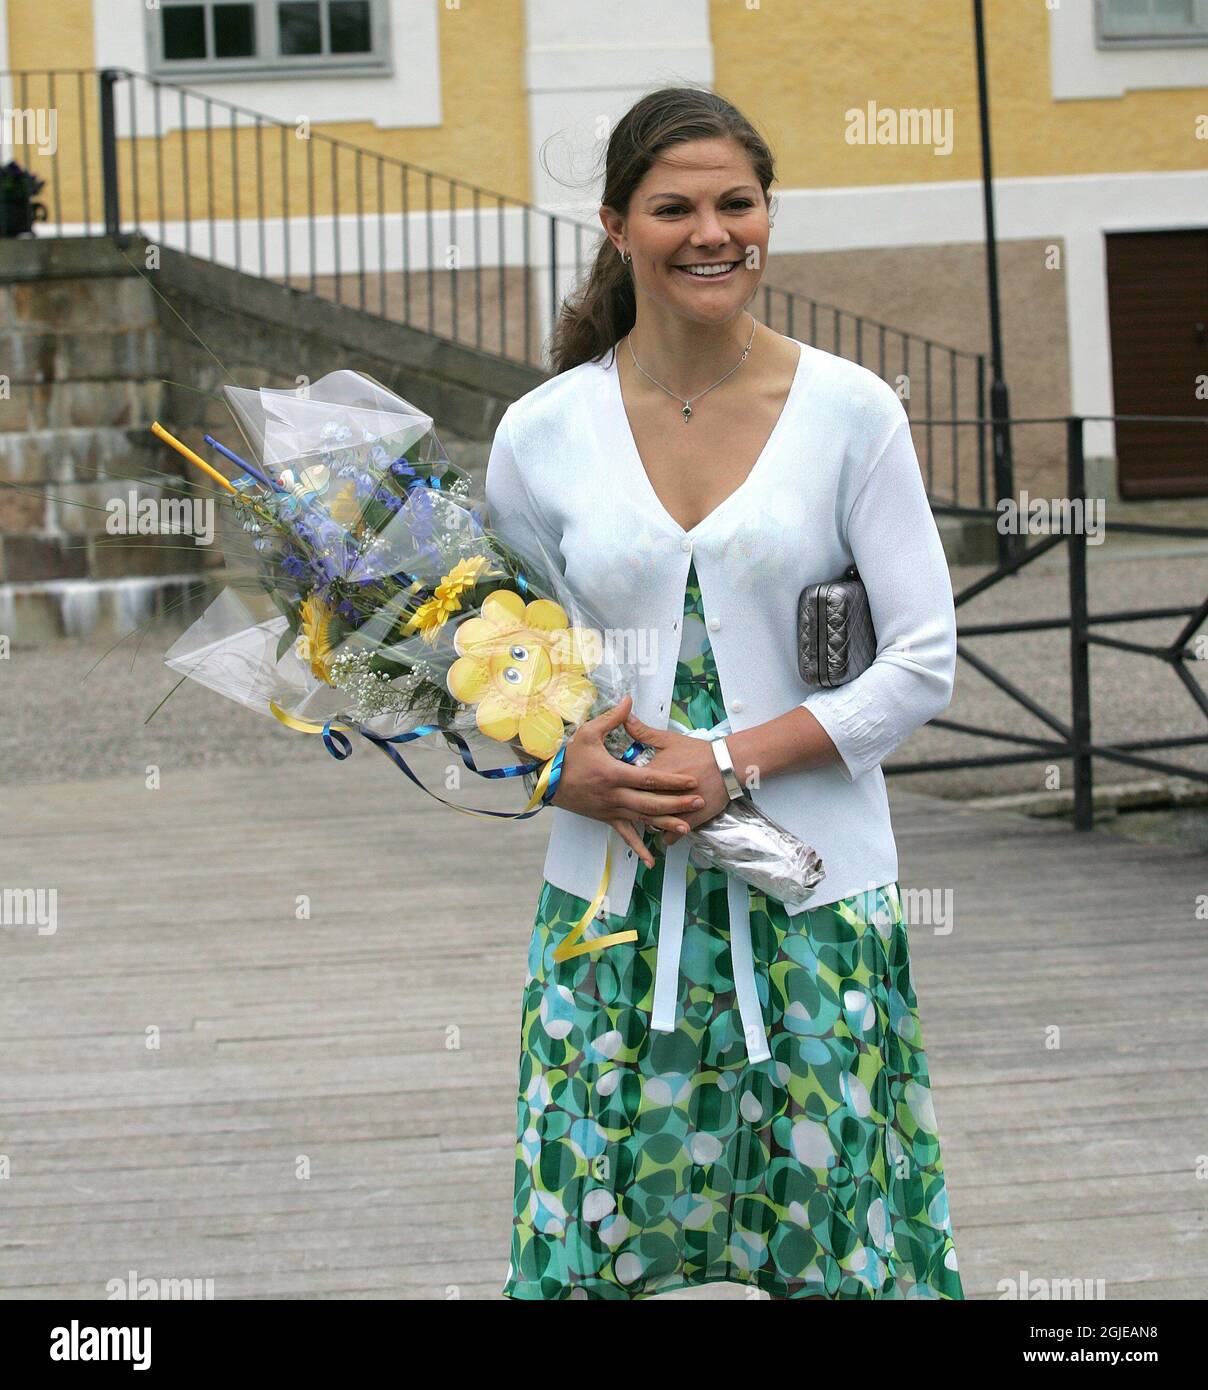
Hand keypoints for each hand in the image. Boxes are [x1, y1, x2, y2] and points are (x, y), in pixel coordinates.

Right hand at [549, 694, 706, 869]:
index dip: (672, 780)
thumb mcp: (588, 732)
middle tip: (699, 802)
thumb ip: (612, 718)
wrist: (546, 781)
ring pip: (642, 820)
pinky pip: (625, 836)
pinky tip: (651, 861)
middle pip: (651, 802)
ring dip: (665, 825)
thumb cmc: (568, 755)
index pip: (649, 778)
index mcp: (614, 774)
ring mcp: (611, 810)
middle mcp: (615, 795)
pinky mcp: (606, 819)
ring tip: (687, 828)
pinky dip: (639, 848)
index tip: (692, 781)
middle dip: (677, 804)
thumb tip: (630, 699)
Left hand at [620, 710, 730, 847]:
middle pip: (635, 807)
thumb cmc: (699, 752)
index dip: (621, 787)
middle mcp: (660, 794)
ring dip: (649, 822)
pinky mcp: (688, 820)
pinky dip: (668, 836)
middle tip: (628, 805)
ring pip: (651, 824)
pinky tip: (665, 833)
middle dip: (630, 807)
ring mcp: (673, 810)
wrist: (727, 764)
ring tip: (648, 819)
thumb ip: (643, 732)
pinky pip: (670, 836)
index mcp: (651, 774)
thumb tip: (625, 719)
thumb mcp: (668, 740)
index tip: (618, 787)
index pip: (626, 784)